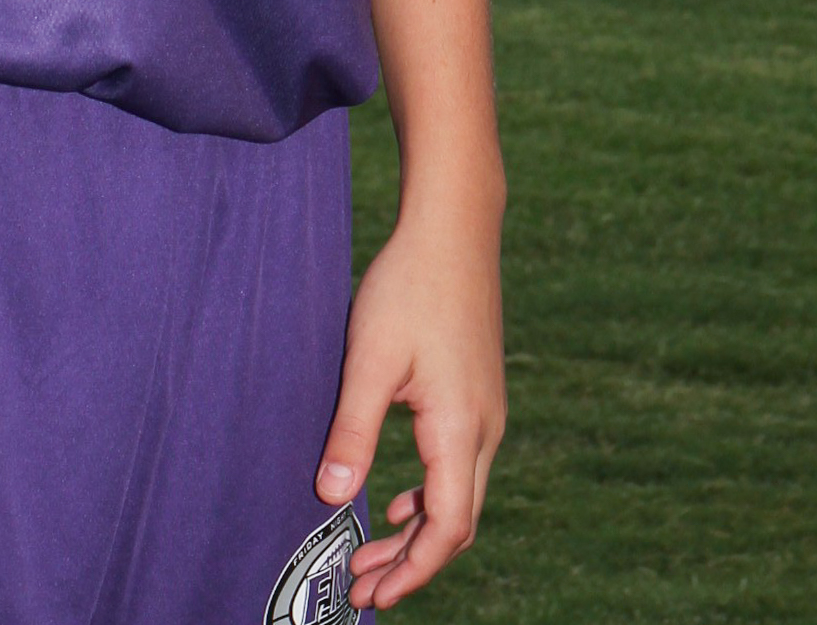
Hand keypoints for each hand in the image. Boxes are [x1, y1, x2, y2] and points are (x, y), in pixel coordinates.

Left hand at [316, 204, 506, 609]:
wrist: (454, 229)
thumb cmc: (410, 286)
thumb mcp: (370, 359)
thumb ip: (352, 430)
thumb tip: (330, 496)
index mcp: (459, 429)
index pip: (446, 529)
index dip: (411, 570)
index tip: (371, 595)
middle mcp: (483, 429)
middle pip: (456, 522)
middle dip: (411, 562)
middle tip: (361, 585)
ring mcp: (485, 411)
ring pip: (459, 496)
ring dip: (417, 530)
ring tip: (371, 550)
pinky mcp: (476, 393)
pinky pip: (458, 466)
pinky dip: (428, 495)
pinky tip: (396, 498)